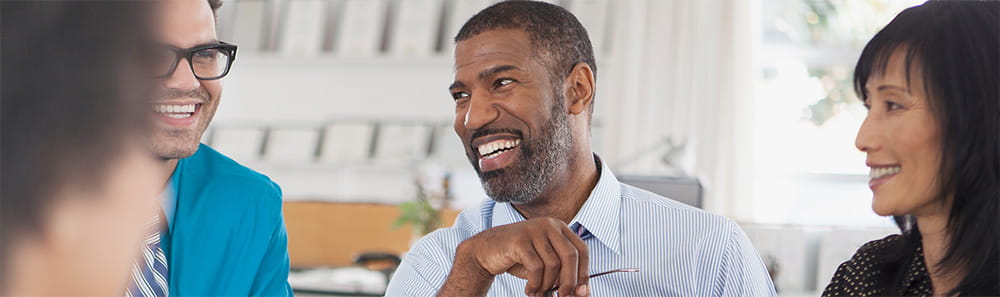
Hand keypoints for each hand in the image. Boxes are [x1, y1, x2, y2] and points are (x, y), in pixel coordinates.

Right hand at [443, 217, 589, 296]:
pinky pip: (536, 267)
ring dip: (547, 285)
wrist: (486, 252)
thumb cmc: (518, 259)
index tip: (581, 292)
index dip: (584, 272)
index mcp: (559, 227)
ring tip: (538, 294)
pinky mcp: (519, 240)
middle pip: (570, 256)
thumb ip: (563, 274)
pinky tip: (529, 290)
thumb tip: (585, 292)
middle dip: (569, 281)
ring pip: (553, 264)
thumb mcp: (545, 264)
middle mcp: (549, 225)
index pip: (581, 249)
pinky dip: (535, 284)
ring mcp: (534, 230)